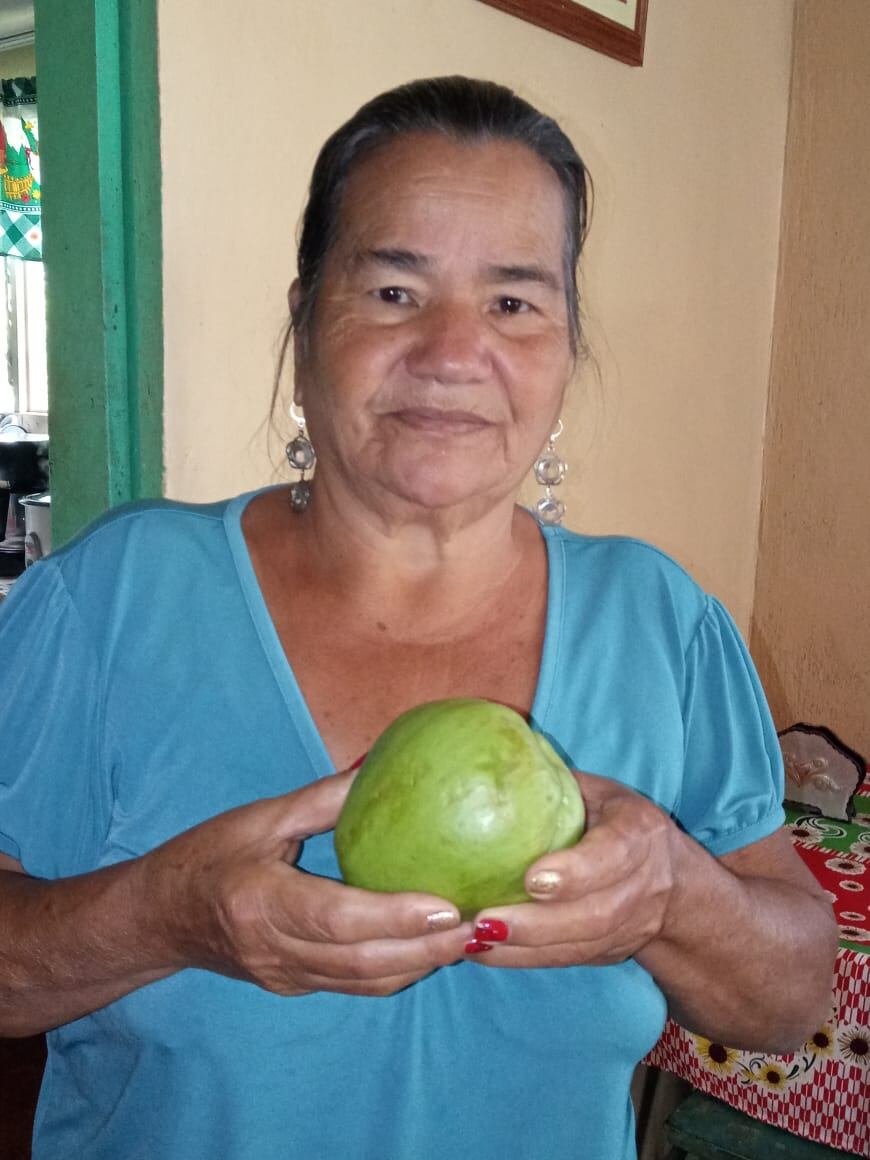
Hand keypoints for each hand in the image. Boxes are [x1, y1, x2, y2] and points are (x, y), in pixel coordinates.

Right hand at [136, 770, 467, 995]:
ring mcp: (284, 976)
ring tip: (471, 936)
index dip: (394, 916)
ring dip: (421, 964)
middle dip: (428, 949)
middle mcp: (274, 948)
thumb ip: (322, 799)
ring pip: (366, 982)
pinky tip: (430, 946)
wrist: (157, 916)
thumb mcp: (260, 817)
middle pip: (363, 961)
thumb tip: (380, 765)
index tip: (446, 906)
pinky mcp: (294, 986)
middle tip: (481, 923)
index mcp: (261, 901)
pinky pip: (355, 984)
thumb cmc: (206, 855)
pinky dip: (397, 969)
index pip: (337, 918)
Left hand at [463, 772, 679, 965]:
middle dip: (538, 924)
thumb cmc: (623, 823)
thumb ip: (560, 780)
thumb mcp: (605, 793)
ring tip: (473, 940)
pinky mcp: (606, 953)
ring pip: (577, 946)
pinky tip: (478, 951)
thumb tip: (498, 746)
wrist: (677, 888)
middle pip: (594, 915)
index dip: (577, 871)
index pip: (613, 855)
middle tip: (485, 920)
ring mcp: (626, 926)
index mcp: (639, 833)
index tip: (532, 877)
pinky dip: (520, 960)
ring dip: (522, 948)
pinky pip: (563, 960)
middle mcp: (640, 885)